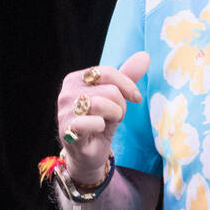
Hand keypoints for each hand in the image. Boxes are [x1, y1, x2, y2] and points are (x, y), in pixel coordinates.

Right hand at [56, 51, 149, 185]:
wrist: (89, 153)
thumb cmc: (101, 122)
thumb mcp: (116, 98)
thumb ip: (127, 76)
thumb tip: (145, 56)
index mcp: (75, 79)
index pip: (107, 72)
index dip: (127, 85)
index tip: (136, 98)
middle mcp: (66, 92)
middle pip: (108, 89)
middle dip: (120, 105)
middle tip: (115, 116)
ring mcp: (64, 111)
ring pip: (102, 103)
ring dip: (113, 115)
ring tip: (107, 123)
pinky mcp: (68, 130)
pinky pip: (94, 122)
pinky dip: (102, 127)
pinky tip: (98, 131)